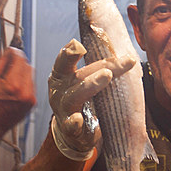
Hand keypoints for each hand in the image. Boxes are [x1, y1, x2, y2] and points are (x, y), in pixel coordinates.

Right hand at [0, 47, 37, 131]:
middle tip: (9, 62)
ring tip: (8, 77)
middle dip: (18, 62)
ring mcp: (30, 98)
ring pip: (31, 75)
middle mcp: (25, 92)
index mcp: (13, 85)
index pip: (20, 59)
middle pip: (27, 65)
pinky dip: (23, 82)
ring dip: (21, 72)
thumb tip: (9, 52)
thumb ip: (0, 63)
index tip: (10, 50)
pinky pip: (31, 86)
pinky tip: (12, 87)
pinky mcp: (32, 103)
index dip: (14, 52)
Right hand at [49, 39, 137, 160]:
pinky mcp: (70, 129)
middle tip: (110, 66)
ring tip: (106, 76)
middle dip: (97, 68)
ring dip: (91, 85)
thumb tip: (110, 38)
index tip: (78, 45)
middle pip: (79, 76)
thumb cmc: (80, 100)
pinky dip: (74, 122)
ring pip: (75, 96)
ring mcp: (64, 109)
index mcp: (62, 76)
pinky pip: (71, 125)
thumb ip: (96, 63)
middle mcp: (60, 90)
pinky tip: (78, 119)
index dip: (71, 52)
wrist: (72, 132)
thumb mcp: (83, 79)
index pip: (65, 61)